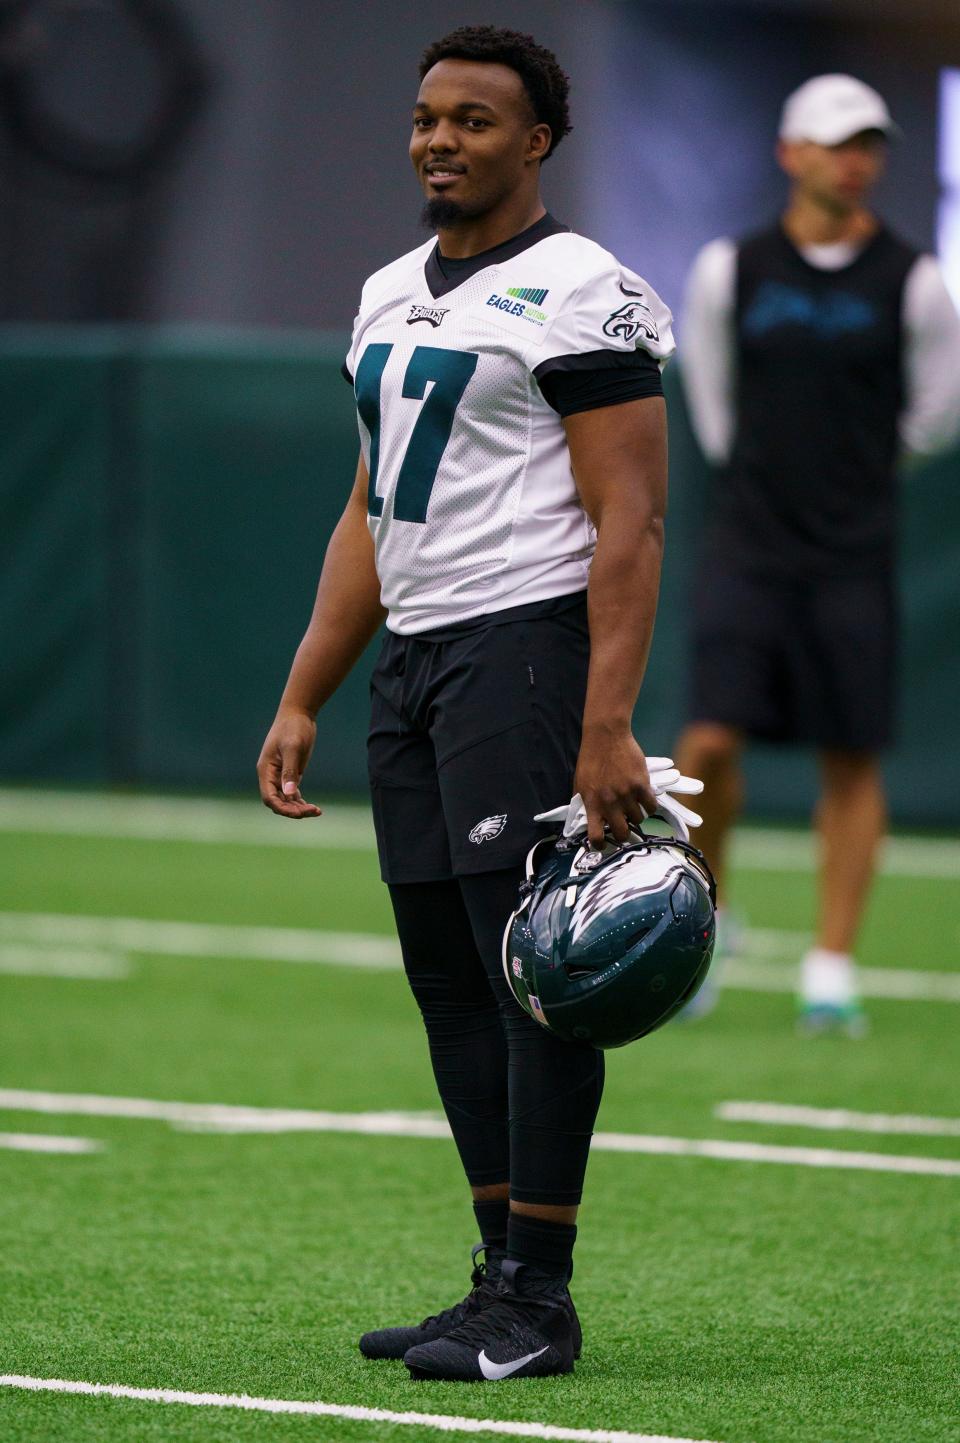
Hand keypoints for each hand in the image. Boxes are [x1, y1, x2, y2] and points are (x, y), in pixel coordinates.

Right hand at [256, 708, 321, 818]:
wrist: (299, 714)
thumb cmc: (293, 727)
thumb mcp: (293, 748)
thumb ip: (290, 771)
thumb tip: (289, 794)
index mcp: (266, 770)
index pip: (269, 797)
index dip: (282, 808)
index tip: (300, 812)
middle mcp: (271, 775)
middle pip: (278, 802)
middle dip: (293, 810)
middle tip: (314, 811)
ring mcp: (280, 775)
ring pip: (286, 800)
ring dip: (298, 808)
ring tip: (316, 811)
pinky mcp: (291, 773)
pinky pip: (292, 794)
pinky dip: (300, 802)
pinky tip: (313, 808)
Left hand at [573, 724, 656, 847]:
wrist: (606, 736)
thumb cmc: (591, 759)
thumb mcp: (580, 784)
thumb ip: (584, 803)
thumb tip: (585, 820)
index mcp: (592, 803)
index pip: (596, 836)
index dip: (600, 845)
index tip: (603, 845)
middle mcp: (609, 802)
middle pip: (622, 833)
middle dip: (623, 834)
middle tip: (624, 827)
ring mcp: (627, 794)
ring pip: (638, 819)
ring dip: (636, 816)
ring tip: (633, 806)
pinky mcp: (641, 785)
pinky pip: (651, 806)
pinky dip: (649, 806)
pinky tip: (645, 800)